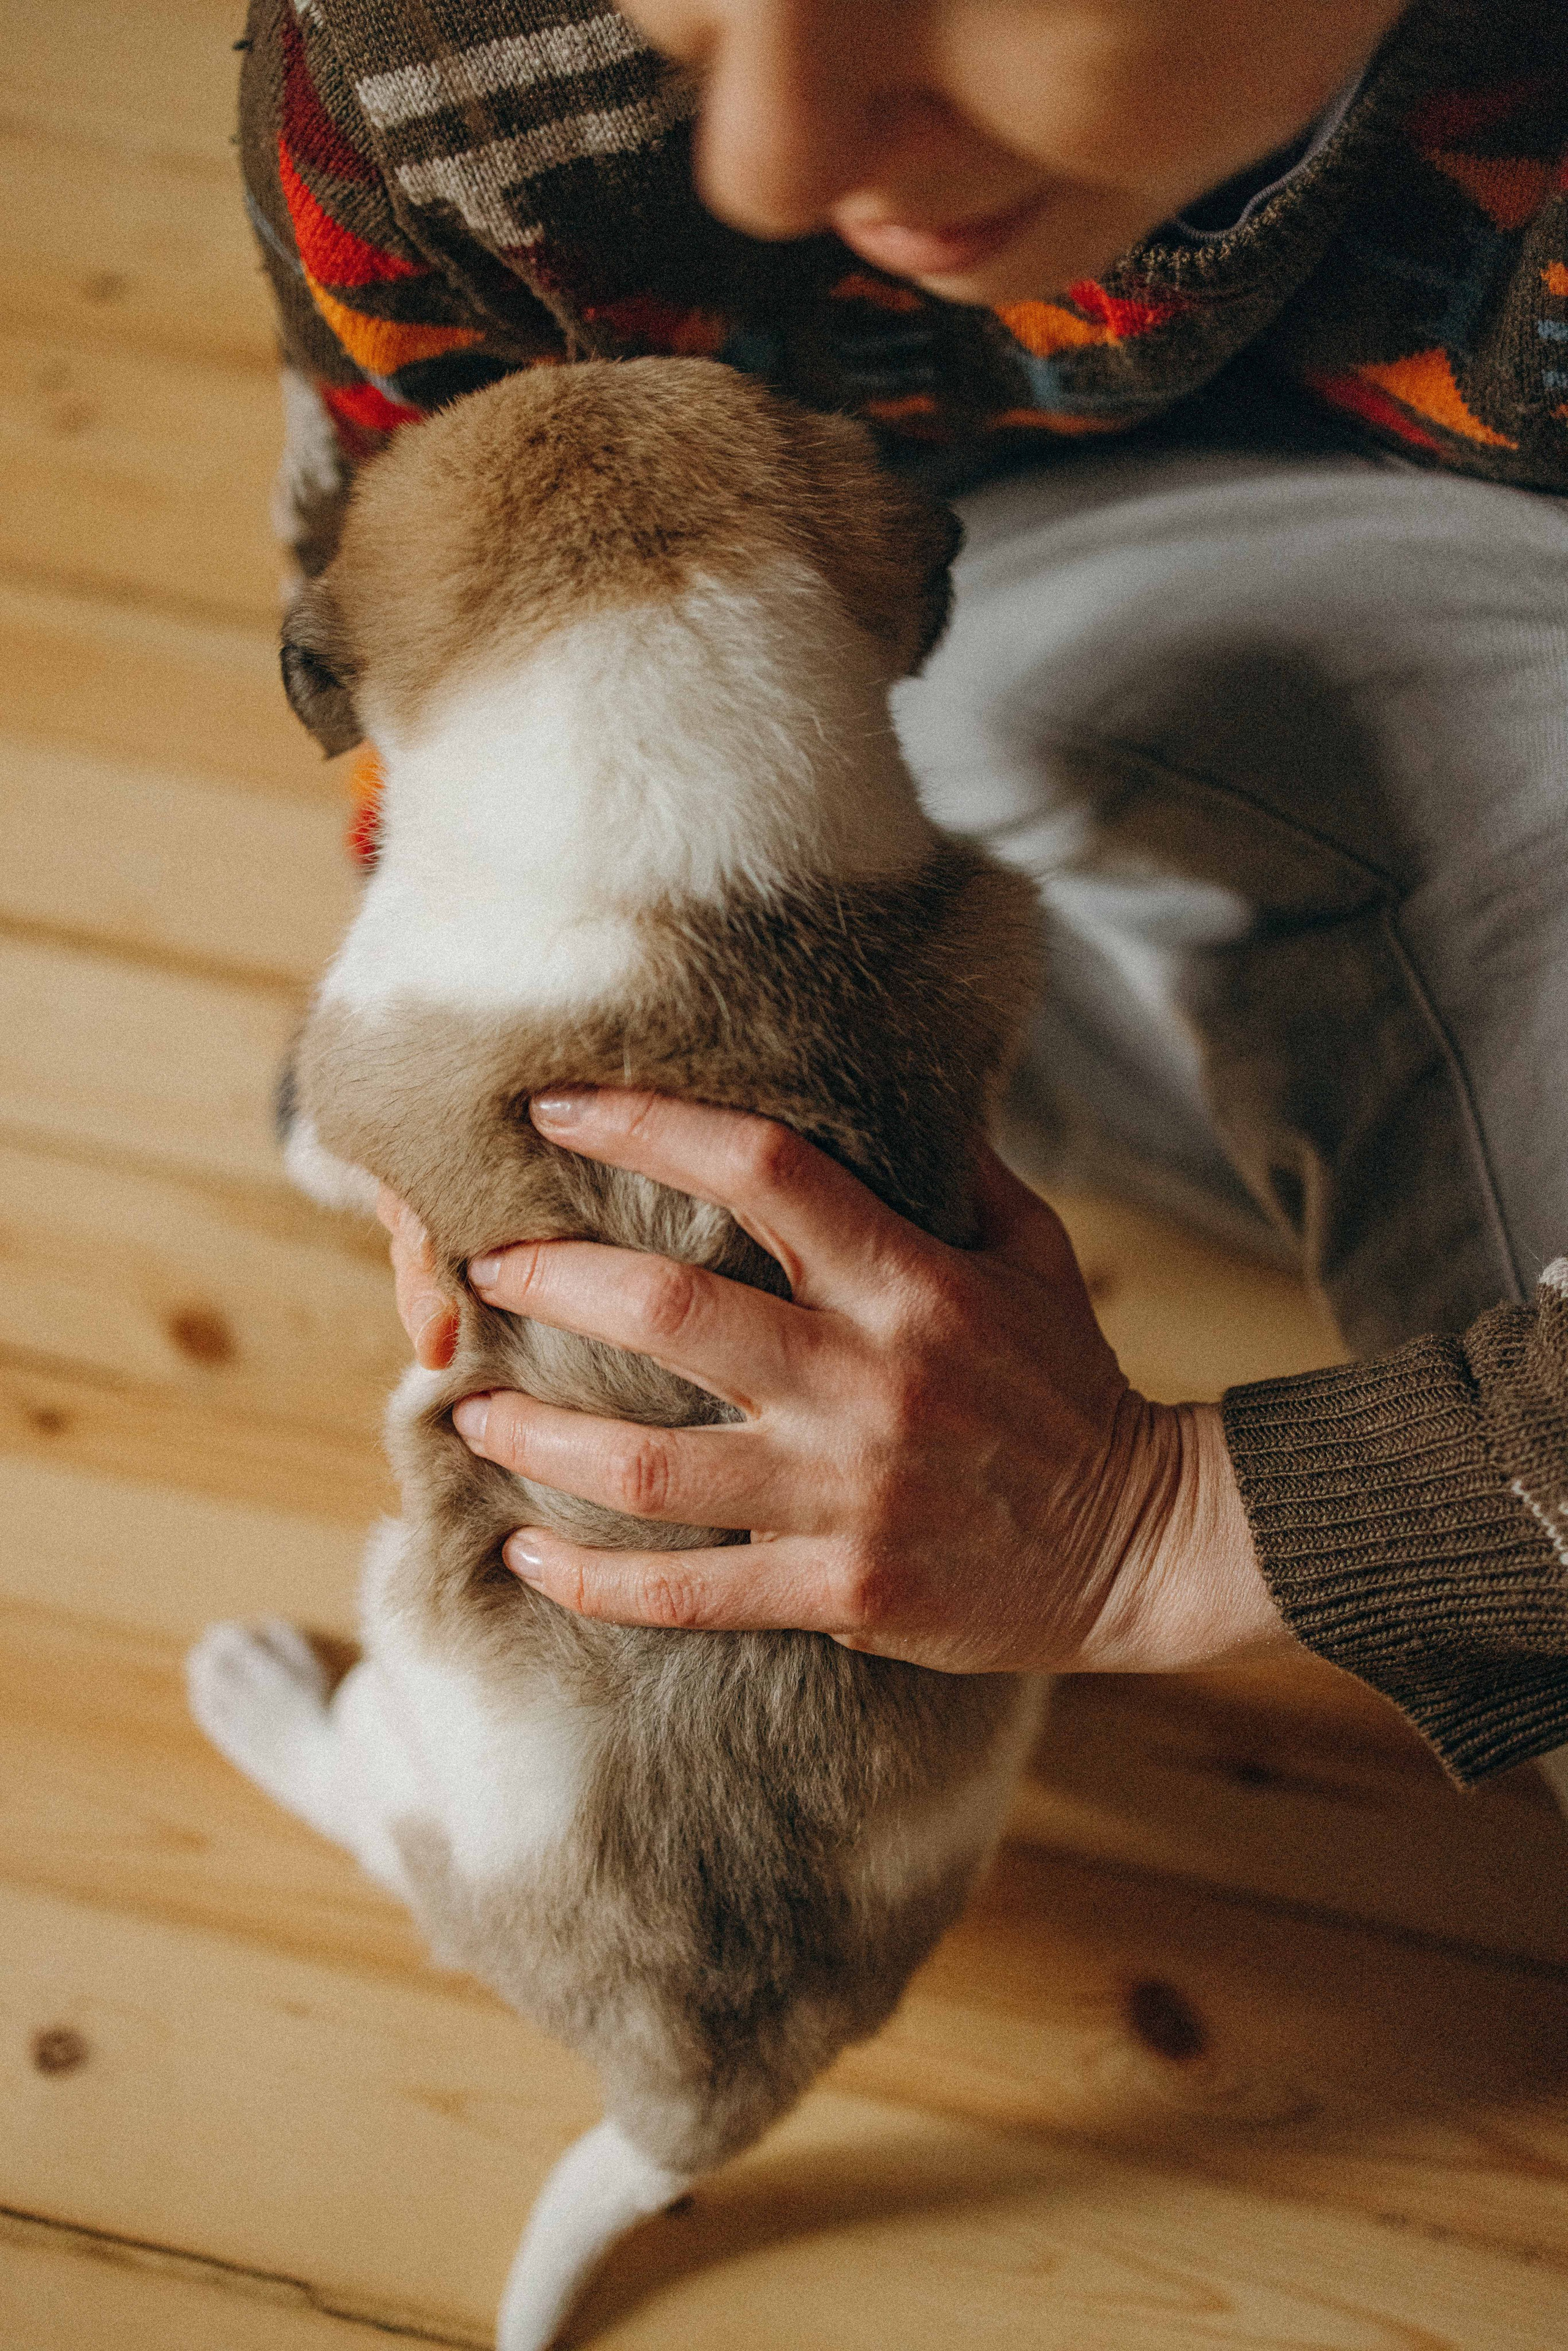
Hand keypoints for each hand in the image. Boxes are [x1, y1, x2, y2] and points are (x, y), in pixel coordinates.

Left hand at [383, 1087, 1289, 1675]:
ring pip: (648, 1467)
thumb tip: (896, 1088)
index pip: (762, 1170)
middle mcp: (864, 1379)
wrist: (1141, 1540)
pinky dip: (590, 1579)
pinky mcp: (839, 1590)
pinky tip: (525, 1556)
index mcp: (909, 1281)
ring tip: (468, 1414)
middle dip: (553, 1283)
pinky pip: (683, 1593)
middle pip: (671, 1315)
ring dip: (538, 1439)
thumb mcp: (1032, 1252)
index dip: (647, 1126)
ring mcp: (845, 1493)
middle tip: (484, 1269)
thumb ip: (953, 1170)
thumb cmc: (1070, 1383)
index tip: (556, 1109)